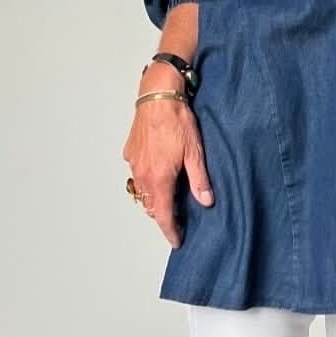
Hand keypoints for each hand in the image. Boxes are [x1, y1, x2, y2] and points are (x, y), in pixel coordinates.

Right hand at [122, 67, 213, 247]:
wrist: (158, 96)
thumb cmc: (177, 121)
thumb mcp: (195, 152)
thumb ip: (199, 179)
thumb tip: (206, 201)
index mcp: (159, 179)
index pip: (163, 215)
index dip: (170, 230)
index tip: (177, 240)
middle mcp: (142, 175)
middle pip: (150, 206)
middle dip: (162, 215)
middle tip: (178, 218)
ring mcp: (134, 164)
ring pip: (141, 192)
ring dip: (153, 199)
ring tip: (169, 197)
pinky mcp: (130, 152)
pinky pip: (136, 175)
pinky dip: (145, 181)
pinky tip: (157, 173)